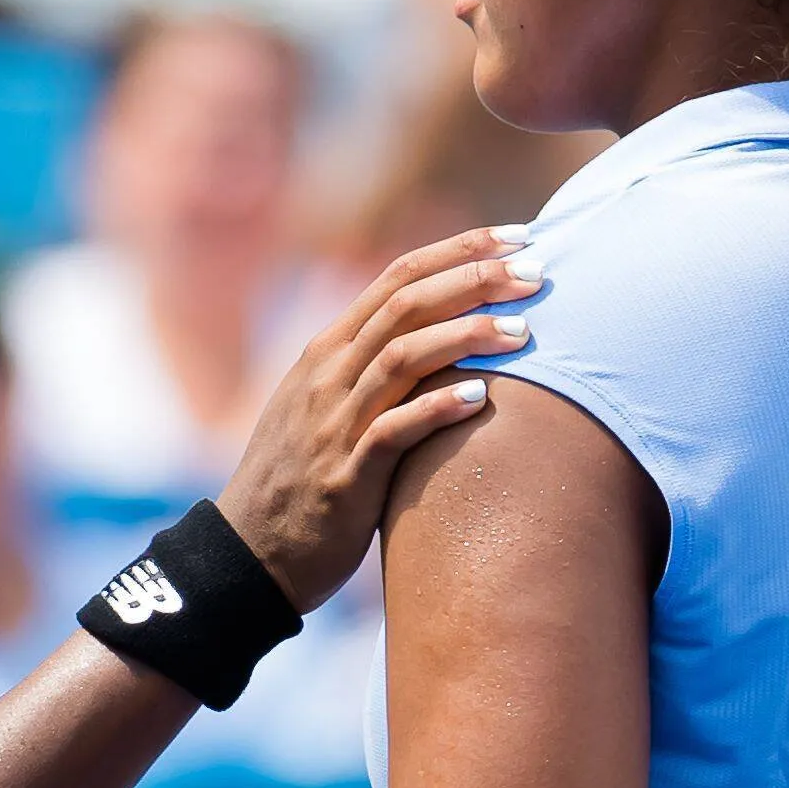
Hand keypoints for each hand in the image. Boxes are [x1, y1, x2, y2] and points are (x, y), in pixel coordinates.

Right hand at [218, 227, 536, 609]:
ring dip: (466, 336)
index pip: (399, 276)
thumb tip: (442, 334)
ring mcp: (334, 423)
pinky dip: (436, 409)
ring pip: (402, 357)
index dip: (460, 250)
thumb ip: (374, 366)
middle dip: (475, 280)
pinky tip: (480, 400)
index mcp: (329, 349)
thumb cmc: (302, 477)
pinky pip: (392, 431)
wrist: (251, 552)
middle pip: (407, 304)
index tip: (518, 236)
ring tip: (523, 331)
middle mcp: (329, 374)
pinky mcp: (344, 476)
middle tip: (537, 271)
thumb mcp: (326, 404)